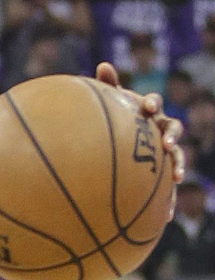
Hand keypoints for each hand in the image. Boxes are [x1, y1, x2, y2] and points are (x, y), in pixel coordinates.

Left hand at [95, 62, 185, 194]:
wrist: (122, 139)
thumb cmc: (116, 115)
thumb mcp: (111, 102)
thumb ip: (109, 85)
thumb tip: (103, 64)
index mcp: (148, 111)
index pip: (153, 103)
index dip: (152, 103)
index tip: (146, 107)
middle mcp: (161, 128)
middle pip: (172, 129)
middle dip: (172, 136)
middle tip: (167, 144)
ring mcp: (164, 149)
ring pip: (176, 156)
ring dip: (177, 165)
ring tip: (177, 178)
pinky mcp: (163, 168)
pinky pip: (167, 183)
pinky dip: (169, 197)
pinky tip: (166, 215)